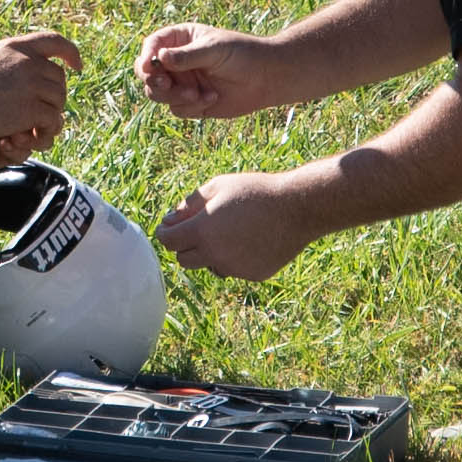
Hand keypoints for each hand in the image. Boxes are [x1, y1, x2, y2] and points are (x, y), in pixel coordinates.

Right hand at [0, 31, 81, 166]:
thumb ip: (14, 65)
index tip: (77, 65)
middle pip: (59, 79)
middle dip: (52, 98)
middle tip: (36, 115)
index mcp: (16, 47)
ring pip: (58, 102)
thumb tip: (36, 74)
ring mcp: (33, 83)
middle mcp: (29, 61)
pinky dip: (43, 131)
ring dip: (47, 117)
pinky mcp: (32, 108)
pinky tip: (26, 136)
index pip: (54, 40)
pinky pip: (52, 120)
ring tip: (27, 128)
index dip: (70, 52)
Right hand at [134, 23, 280, 119]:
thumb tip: (159, 57)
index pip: (151, 46)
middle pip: (147, 73)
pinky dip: (191, 107)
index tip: (147, 66)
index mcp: (179, 40)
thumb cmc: (242, 54)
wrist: (266, 78)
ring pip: (158, 94)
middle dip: (155, 81)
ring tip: (197, 94)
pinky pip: (176, 109)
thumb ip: (187, 56)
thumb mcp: (214, 49)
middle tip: (167, 84)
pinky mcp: (190, 102)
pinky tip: (212, 98)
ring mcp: (181, 83)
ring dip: (174, 96)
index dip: (145, 56)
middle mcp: (175, 61)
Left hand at [154, 172, 315, 279]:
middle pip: (184, 260)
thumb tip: (171, 219)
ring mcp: (234, 268)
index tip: (169, 227)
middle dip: (184, 246)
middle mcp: (214, 255)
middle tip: (197, 229)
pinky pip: (234, 268)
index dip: (165, 233)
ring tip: (230, 231)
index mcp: (202, 231)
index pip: (168, 241)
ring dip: (210, 253)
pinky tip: (250, 239)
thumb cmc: (255, 192)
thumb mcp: (218, 186)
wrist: (296, 209)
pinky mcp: (252, 275)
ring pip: (209, 266)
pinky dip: (234, 257)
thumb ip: (190, 204)